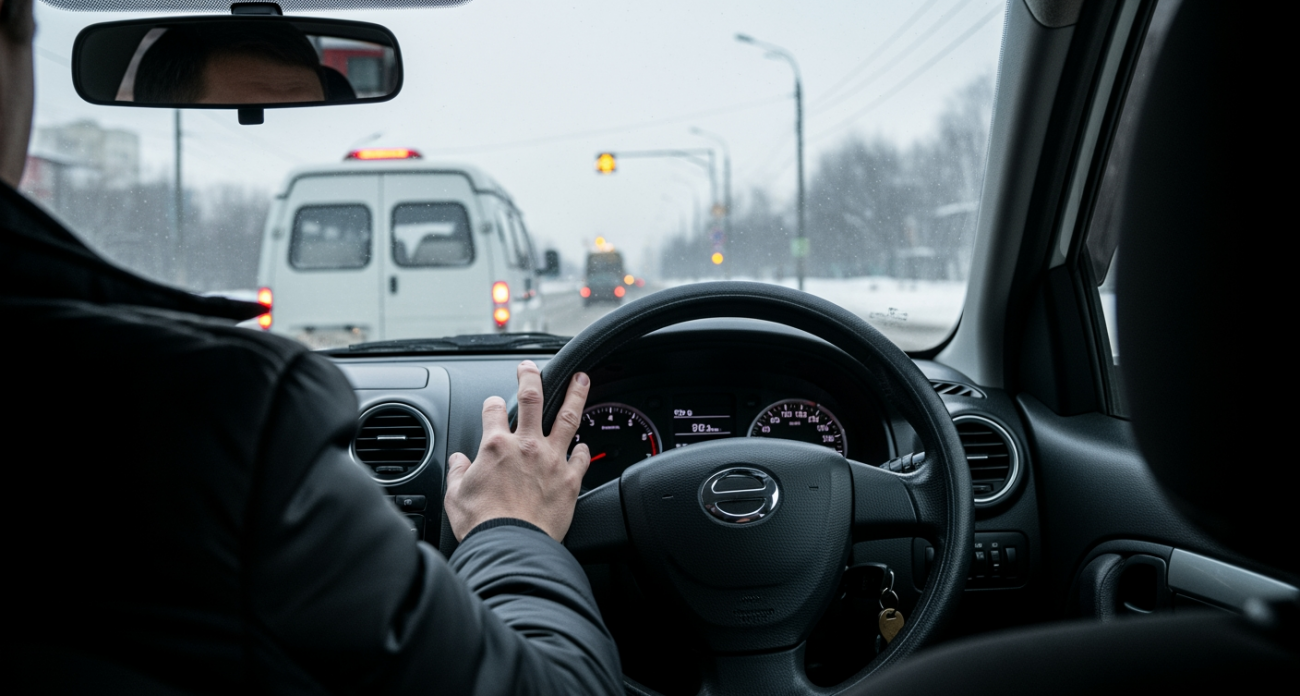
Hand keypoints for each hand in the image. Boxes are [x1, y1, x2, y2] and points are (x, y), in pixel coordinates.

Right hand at [445, 360, 591, 541]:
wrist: (511, 546)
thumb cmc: (483, 524)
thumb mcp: (456, 496)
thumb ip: (458, 473)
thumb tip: (458, 463)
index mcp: (496, 446)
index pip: (493, 409)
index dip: (492, 403)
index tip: (494, 404)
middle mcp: (526, 446)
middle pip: (533, 398)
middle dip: (531, 377)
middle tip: (532, 369)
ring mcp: (552, 460)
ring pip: (568, 416)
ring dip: (576, 394)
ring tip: (582, 379)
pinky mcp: (570, 479)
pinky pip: (582, 457)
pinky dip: (583, 449)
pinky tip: (584, 444)